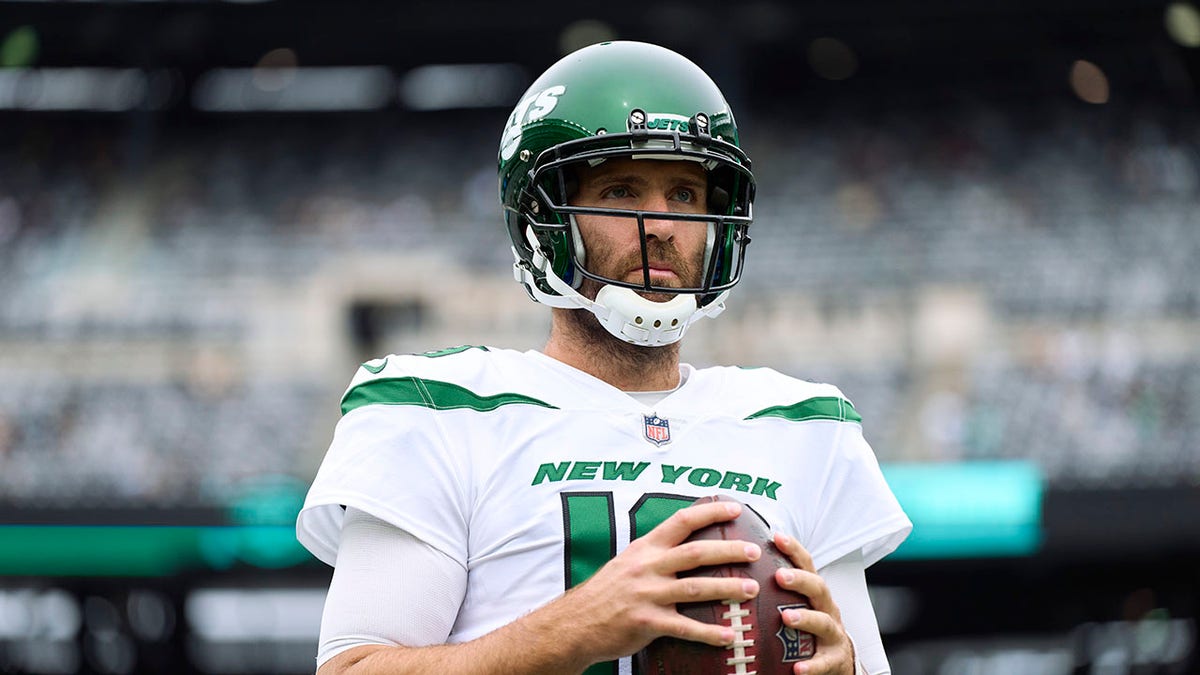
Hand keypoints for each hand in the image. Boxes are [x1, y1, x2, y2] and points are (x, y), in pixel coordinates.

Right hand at [557, 499, 762, 663]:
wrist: (576, 623)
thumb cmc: (606, 593)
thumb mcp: (627, 562)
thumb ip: (655, 554)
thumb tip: (689, 546)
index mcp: (645, 548)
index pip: (681, 521)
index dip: (710, 513)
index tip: (736, 509)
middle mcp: (647, 567)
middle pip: (695, 554)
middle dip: (728, 551)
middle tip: (753, 551)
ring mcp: (647, 595)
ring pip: (695, 589)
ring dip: (726, 588)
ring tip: (751, 590)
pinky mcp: (647, 622)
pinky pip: (685, 628)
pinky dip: (710, 633)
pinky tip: (730, 635)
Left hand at [773, 533, 855, 674]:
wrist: (838, 661)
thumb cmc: (809, 628)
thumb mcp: (797, 604)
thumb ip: (776, 589)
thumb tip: (736, 571)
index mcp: (814, 593)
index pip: (807, 565)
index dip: (794, 549)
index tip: (776, 536)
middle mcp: (827, 608)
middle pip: (818, 588)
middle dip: (800, 580)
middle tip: (780, 576)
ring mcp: (833, 634)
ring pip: (824, 622)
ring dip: (806, 619)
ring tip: (786, 618)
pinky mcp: (834, 660)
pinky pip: (825, 663)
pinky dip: (812, 666)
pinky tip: (798, 669)